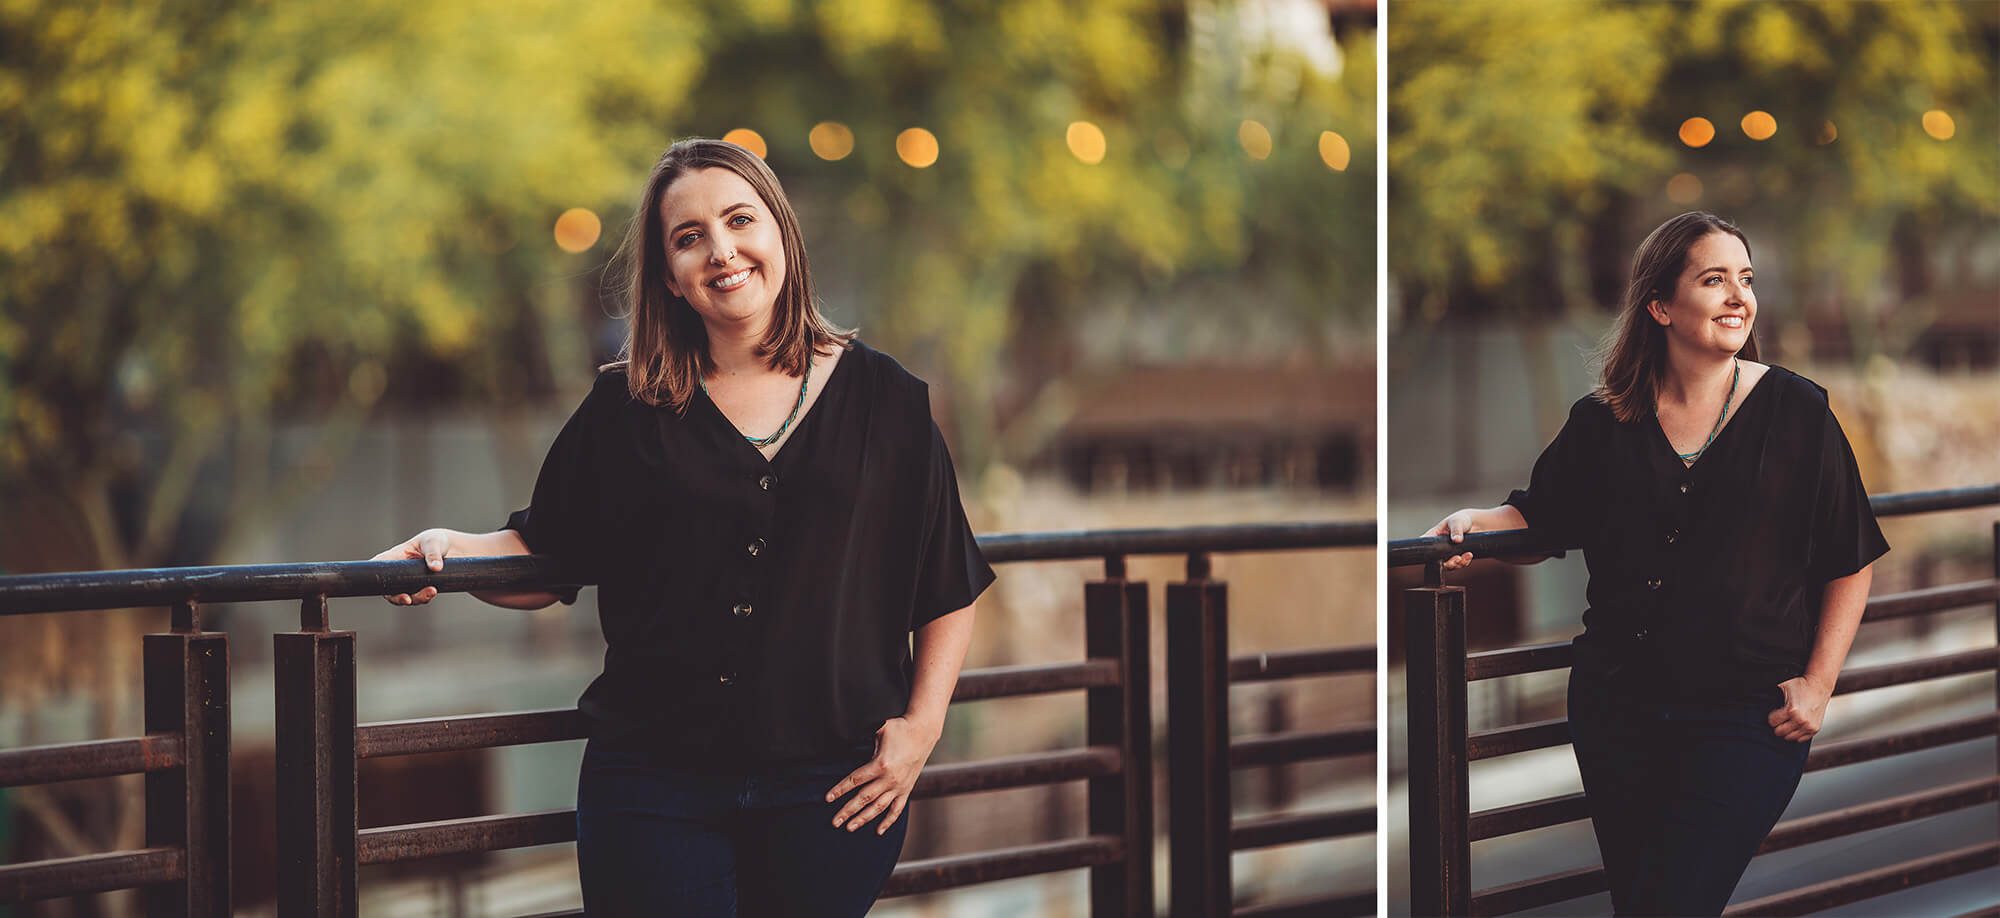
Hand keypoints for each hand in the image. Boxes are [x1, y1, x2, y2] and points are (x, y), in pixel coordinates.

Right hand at [370, 529, 451, 605]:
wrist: (453, 548)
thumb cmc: (436, 540)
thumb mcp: (433, 543)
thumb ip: (433, 554)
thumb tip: (436, 568)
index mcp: (395, 557)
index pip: (378, 566)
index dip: (375, 577)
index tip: (383, 584)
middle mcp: (399, 572)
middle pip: (390, 590)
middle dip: (397, 598)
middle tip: (407, 599)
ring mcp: (409, 582)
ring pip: (406, 597)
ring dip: (417, 598)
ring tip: (431, 591)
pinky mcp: (421, 588)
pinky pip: (419, 598)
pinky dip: (425, 598)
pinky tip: (433, 592)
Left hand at [826, 716, 940, 834]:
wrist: (924, 732)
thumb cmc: (900, 728)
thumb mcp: (879, 729)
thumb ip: (864, 740)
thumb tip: (846, 741)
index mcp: (880, 764)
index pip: (855, 780)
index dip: (840, 789)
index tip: (828, 798)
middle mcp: (889, 779)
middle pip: (864, 798)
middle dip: (848, 811)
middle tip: (834, 822)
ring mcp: (899, 786)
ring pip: (878, 807)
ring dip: (863, 819)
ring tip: (850, 828)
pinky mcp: (907, 789)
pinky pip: (897, 809)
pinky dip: (888, 821)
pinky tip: (878, 831)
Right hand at [1425, 509, 1481, 570]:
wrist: (1475, 524)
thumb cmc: (1461, 519)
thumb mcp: (1457, 522)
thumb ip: (1456, 530)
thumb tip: (1457, 540)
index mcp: (1434, 536)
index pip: (1426, 545)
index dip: (1427, 553)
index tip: (1435, 556)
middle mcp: (1440, 547)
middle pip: (1438, 560)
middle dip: (1448, 563)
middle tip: (1456, 559)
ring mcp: (1449, 553)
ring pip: (1450, 564)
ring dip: (1457, 563)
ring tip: (1464, 557)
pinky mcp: (1459, 556)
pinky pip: (1460, 564)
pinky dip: (1465, 562)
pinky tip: (1469, 555)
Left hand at [1768, 675, 1830, 741]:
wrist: (1819, 686)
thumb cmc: (1800, 685)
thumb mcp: (1783, 685)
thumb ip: (1769, 689)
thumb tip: (1753, 690)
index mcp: (1791, 710)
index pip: (1772, 722)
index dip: (1772, 717)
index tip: (1775, 712)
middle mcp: (1801, 720)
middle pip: (1779, 732)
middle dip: (1777, 725)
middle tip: (1780, 718)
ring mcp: (1809, 726)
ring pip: (1789, 737)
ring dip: (1786, 731)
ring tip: (1787, 722)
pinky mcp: (1815, 729)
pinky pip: (1800, 739)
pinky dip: (1796, 734)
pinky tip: (1795, 725)